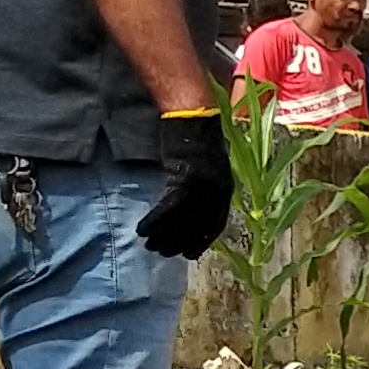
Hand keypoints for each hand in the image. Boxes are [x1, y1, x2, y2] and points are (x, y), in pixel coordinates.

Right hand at [138, 107, 233, 258]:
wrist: (191, 115)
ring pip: (182, 219)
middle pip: (198, 224)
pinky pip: (169, 207)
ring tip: (150, 245)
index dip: (202, 240)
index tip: (189, 254)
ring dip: (164, 234)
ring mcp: (203, 184)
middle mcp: (218, 189)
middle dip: (180, 241)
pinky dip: (156, 220)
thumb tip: (191, 211)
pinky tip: (143, 229)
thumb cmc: (193, 140)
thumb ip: (202, 190)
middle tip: (164, 252)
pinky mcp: (186, 178)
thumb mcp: (204, 169)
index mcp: (225, 189)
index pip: (216, 223)